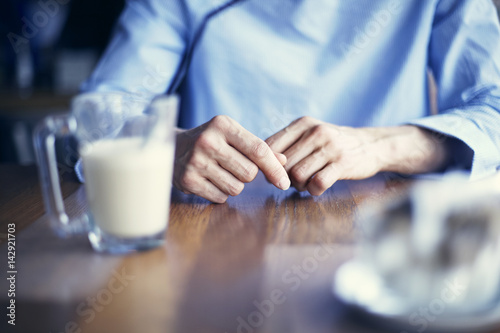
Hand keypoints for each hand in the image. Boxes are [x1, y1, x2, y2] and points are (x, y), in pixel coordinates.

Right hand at [174, 115, 289, 202]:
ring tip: (219, 172)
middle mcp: (208, 140)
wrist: (173, 148)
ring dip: (233, 184)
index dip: (274, 168)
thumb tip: (283, 162)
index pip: (258, 149)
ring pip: (236, 188)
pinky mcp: (187, 180)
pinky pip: (220, 197)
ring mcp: (196, 161)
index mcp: (223, 124)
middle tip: (232, 165)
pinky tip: (209, 180)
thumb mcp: (234, 136)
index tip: (284, 182)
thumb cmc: (212, 142)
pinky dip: (219, 193)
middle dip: (247, 174)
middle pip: (249, 172)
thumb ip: (259, 148)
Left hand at [266, 117, 447, 195]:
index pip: (270, 145)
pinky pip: (317, 183)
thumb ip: (287, 144)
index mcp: (303, 124)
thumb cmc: (333, 144)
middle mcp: (315, 132)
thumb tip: (261, 164)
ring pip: (297, 175)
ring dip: (298, 185)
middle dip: (284, 178)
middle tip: (294, 181)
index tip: (274, 173)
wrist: (372, 145)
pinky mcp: (343, 163)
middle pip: (283, 164)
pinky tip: (317, 188)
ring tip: (306, 183)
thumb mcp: (310, 134)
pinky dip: (313, 191)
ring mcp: (330, 147)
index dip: (268, 164)